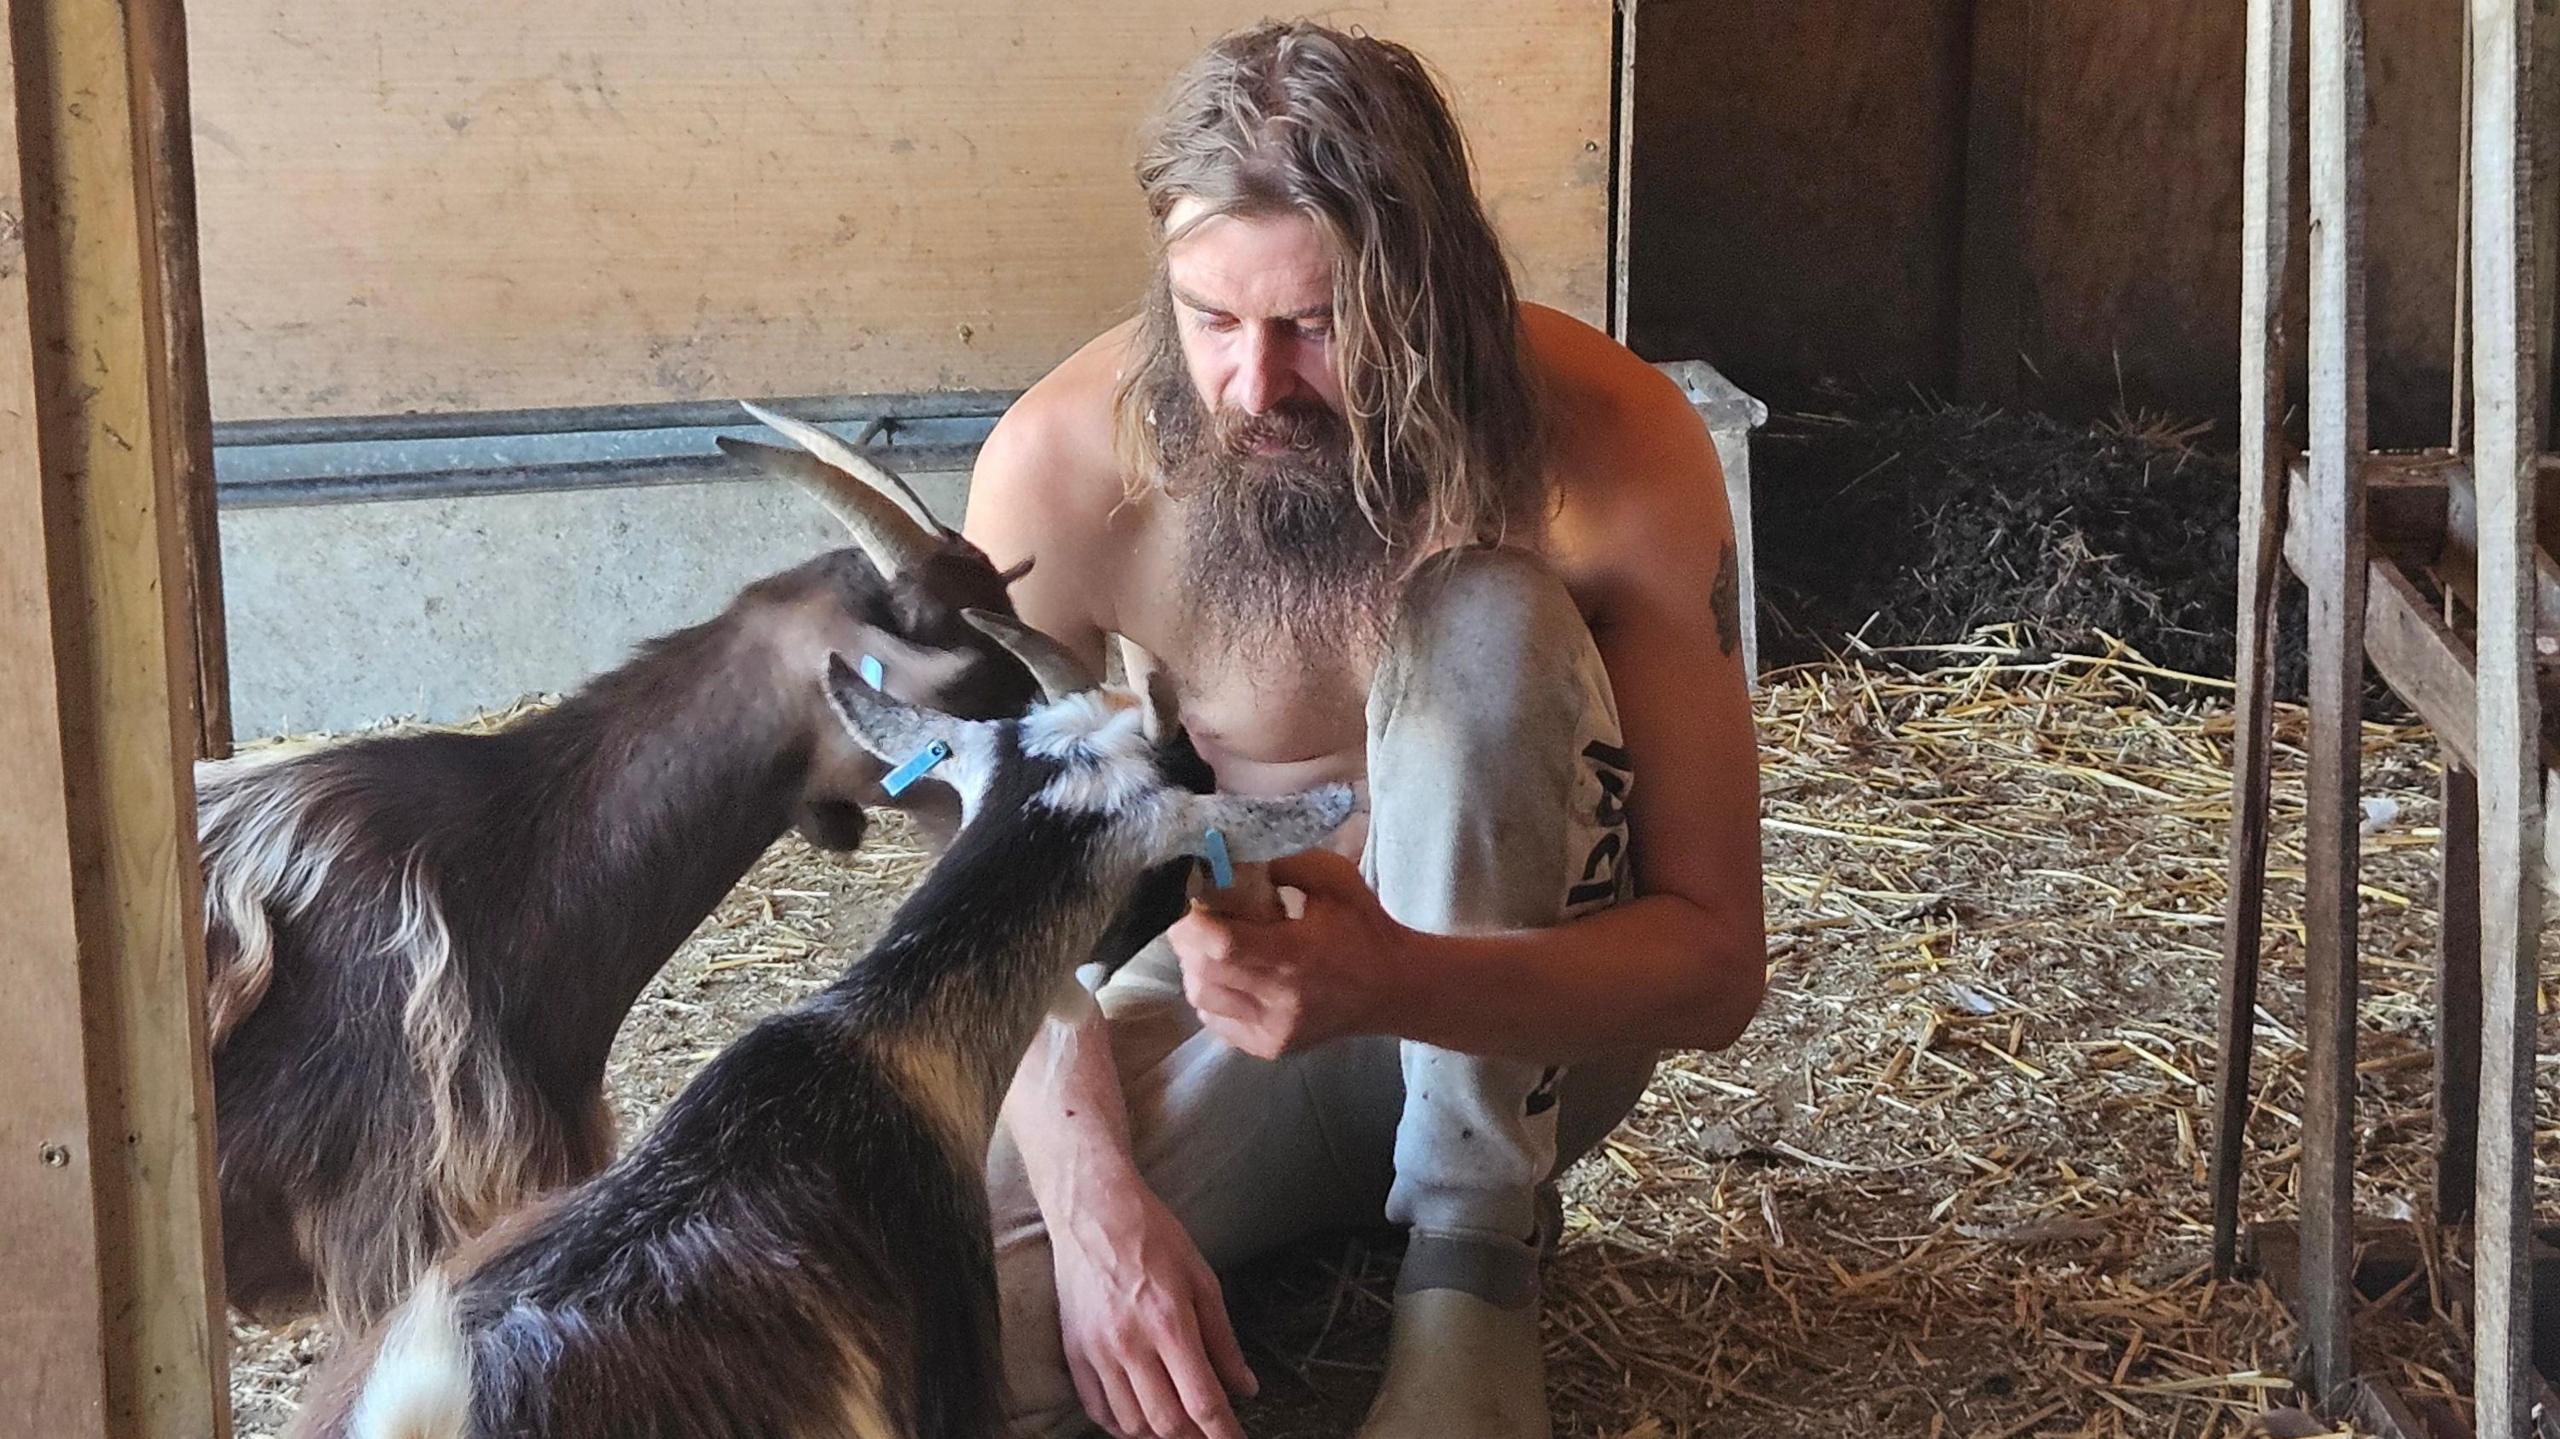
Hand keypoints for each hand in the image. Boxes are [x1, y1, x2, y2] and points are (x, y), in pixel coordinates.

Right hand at [1051, 1169, 1255, 1438]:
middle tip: (1211, 1435)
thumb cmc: (1154, 1238)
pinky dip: (1121, 1426)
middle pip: (1166, 1423)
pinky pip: (1097, 1409)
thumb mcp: (1204, 1281)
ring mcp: (1097, 1350)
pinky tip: (1141, 1419)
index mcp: (1170, 1323)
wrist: (1093, 1210)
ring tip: (1180, 1426)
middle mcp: (1130, 1343)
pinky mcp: (1074, 1351)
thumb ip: (1224, 1341)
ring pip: (1130, 1423)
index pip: (1202, 1401)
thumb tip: (1246, 1388)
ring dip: (1159, 1434)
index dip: (1224, 1433)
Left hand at [1168, 850, 1415, 1059]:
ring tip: (1213, 945)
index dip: (1193, 922)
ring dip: (1196, 966)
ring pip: (1201, 998)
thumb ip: (1284, 863)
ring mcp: (1273, 1030)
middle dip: (1188, 941)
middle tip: (1197, 917)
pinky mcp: (1268, 1047)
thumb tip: (1228, 862)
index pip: (1222, 945)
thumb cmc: (1364, 927)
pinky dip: (1210, 994)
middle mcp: (1280, 1001)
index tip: (1190, 897)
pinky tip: (1229, 974)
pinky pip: (1214, 1020)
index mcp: (1297, 956)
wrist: (1394, 988)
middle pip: (1203, 972)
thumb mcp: (1335, 878)